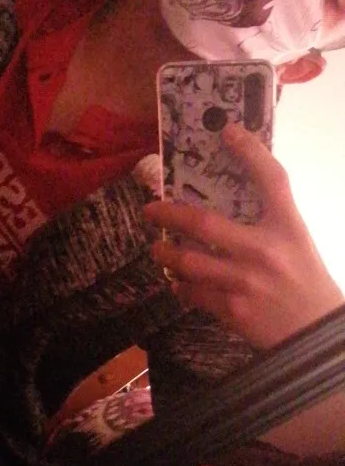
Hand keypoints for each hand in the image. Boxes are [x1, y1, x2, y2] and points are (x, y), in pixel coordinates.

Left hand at [145, 123, 343, 349]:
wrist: (315, 333)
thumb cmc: (305, 281)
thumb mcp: (296, 241)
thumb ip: (268, 219)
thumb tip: (230, 194)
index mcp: (288, 227)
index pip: (272, 179)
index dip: (249, 150)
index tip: (227, 131)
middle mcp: (265, 250)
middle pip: (204, 224)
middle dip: (168, 214)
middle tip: (151, 210)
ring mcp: (246, 282)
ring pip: (189, 262)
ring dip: (165, 254)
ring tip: (157, 250)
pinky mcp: (234, 310)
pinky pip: (194, 294)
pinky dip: (181, 287)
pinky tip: (178, 283)